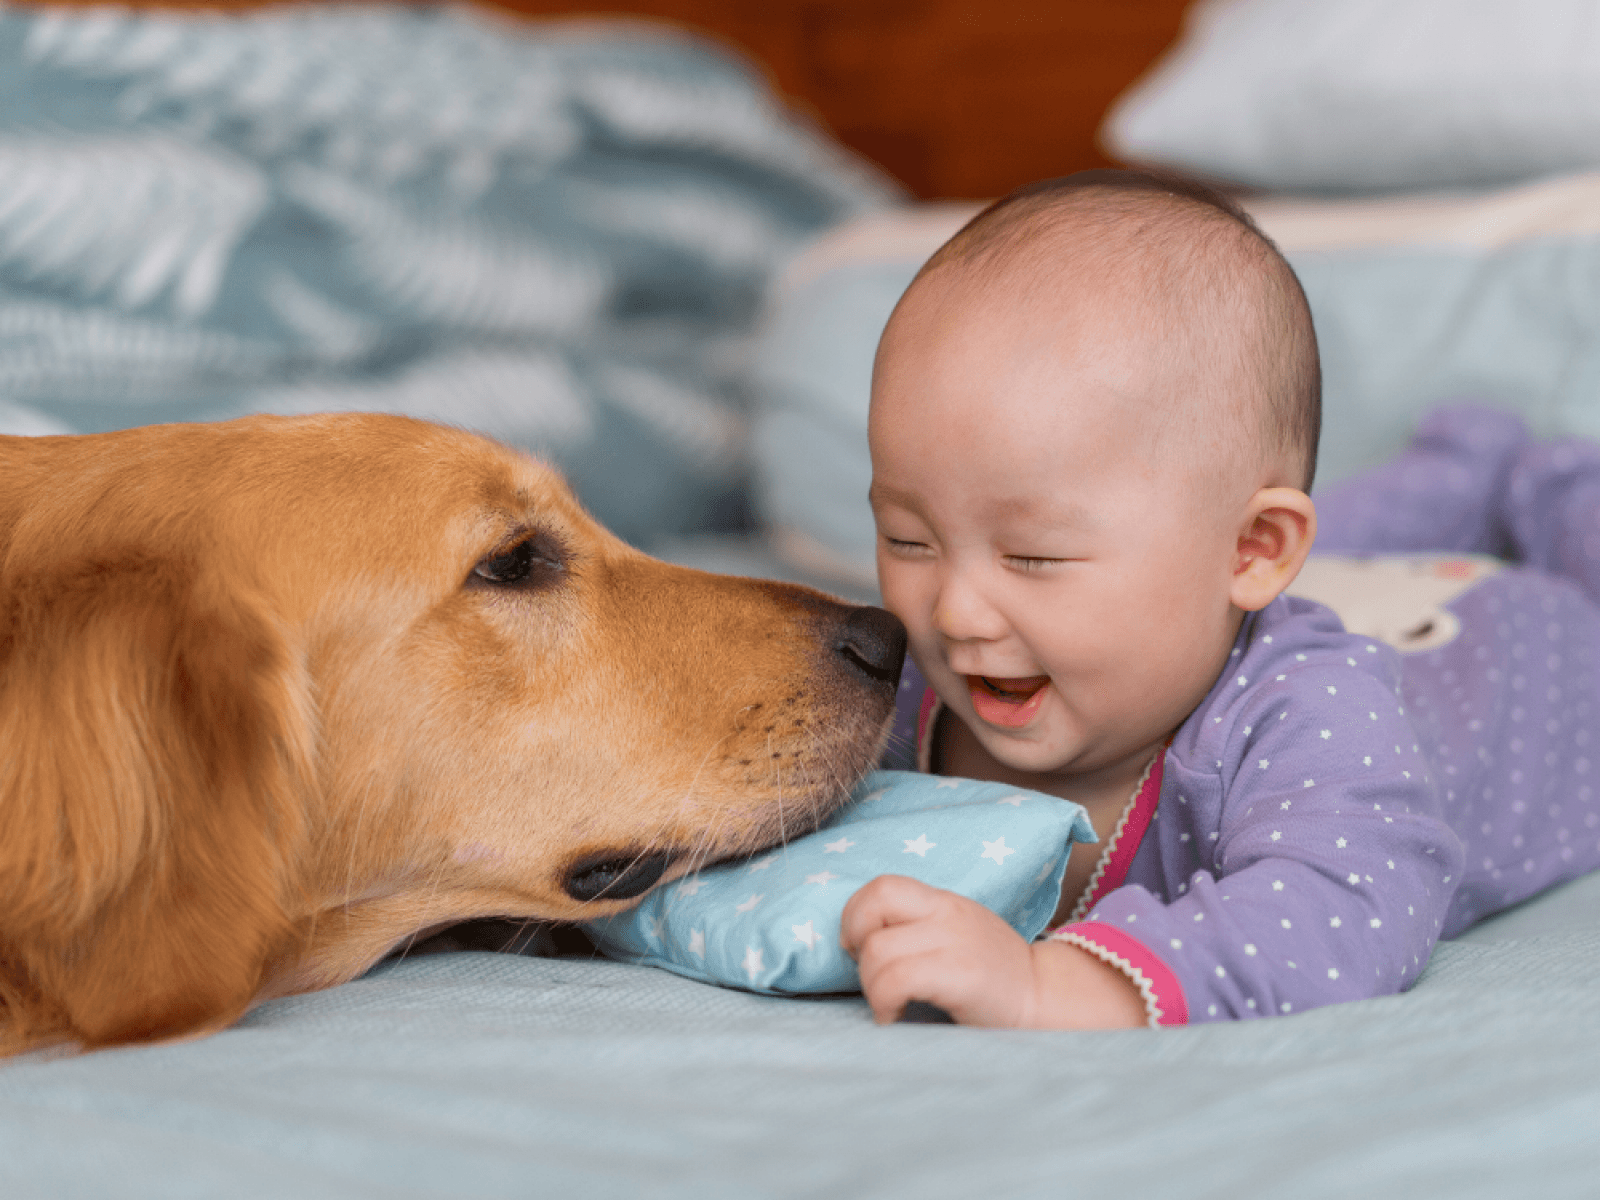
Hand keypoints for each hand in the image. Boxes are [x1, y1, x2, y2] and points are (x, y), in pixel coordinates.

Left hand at [839, 875, 1146, 1028]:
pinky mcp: (963, 975)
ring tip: (888, 1005)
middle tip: (870, 974)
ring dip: (870, 985)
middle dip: (855, 943)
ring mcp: (957, 942)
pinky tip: (895, 1016)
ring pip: (878, 950)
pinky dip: (884, 1002)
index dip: (856, 916)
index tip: (861, 949)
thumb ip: (916, 929)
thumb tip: (856, 946)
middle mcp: (948, 913)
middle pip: (872, 904)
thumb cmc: (992, 981)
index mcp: (943, 901)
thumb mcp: (955, 936)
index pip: (881, 885)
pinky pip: (898, 978)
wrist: (1046, 1005)